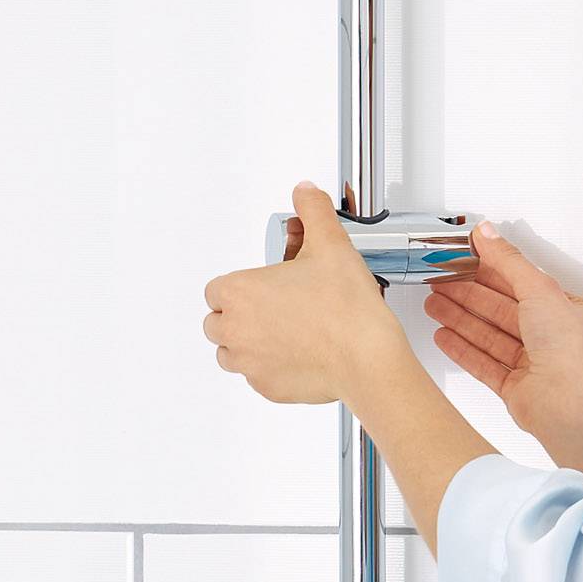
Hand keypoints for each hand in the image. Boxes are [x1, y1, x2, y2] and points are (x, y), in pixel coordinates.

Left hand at [203, 181, 413, 404]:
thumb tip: (305, 193)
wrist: (367, 357)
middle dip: (237, 315)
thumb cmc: (346, 308)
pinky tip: (295, 354)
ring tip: (279, 332)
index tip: (259, 287)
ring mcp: (249, 364)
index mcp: (239, 293)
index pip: (216, 290)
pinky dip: (268, 368)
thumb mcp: (330, 244)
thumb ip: (313, 211)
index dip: (238, 286)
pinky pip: (255, 377)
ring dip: (246, 343)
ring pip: (229, 354)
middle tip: (270, 308)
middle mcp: (235, 331)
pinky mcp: (267, 388)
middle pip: (216, 323)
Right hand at [425, 222, 582, 465]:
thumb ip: (508, 260)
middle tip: (440, 281)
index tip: (464, 261)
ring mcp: (533, 364)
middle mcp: (551, 338)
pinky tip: (444, 337)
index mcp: (566, 311)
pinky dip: (462, 349)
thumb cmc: (570, 352)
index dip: (490, 270)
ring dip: (460, 319)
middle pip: (500, 309)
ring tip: (433, 304)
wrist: (569, 405)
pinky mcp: (516, 388)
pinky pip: (483, 363)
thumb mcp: (539, 289)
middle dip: (467, 295)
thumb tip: (488, 233)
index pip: (521, 283)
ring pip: (488, 335)